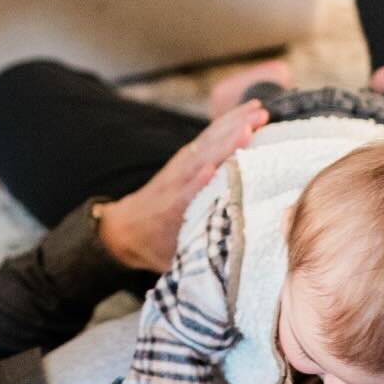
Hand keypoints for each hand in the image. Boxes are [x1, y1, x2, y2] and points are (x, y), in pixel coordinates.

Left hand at [97, 100, 268, 272]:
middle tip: (255, 124)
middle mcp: (177, 183)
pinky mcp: (187, 158)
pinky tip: (247, 110)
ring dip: (233, 123)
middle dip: (227, 140)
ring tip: (260, 110)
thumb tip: (229, 274)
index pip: (186, 193)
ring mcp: (181, 167)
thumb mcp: (172, 259)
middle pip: (203, 157)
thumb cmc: (155, 247)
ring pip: (208, 141)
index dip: (198, 182)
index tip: (213, 169)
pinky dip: (227, 121)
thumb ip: (197, 260)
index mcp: (172, 210)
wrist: (123, 228)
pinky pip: (209, 136)